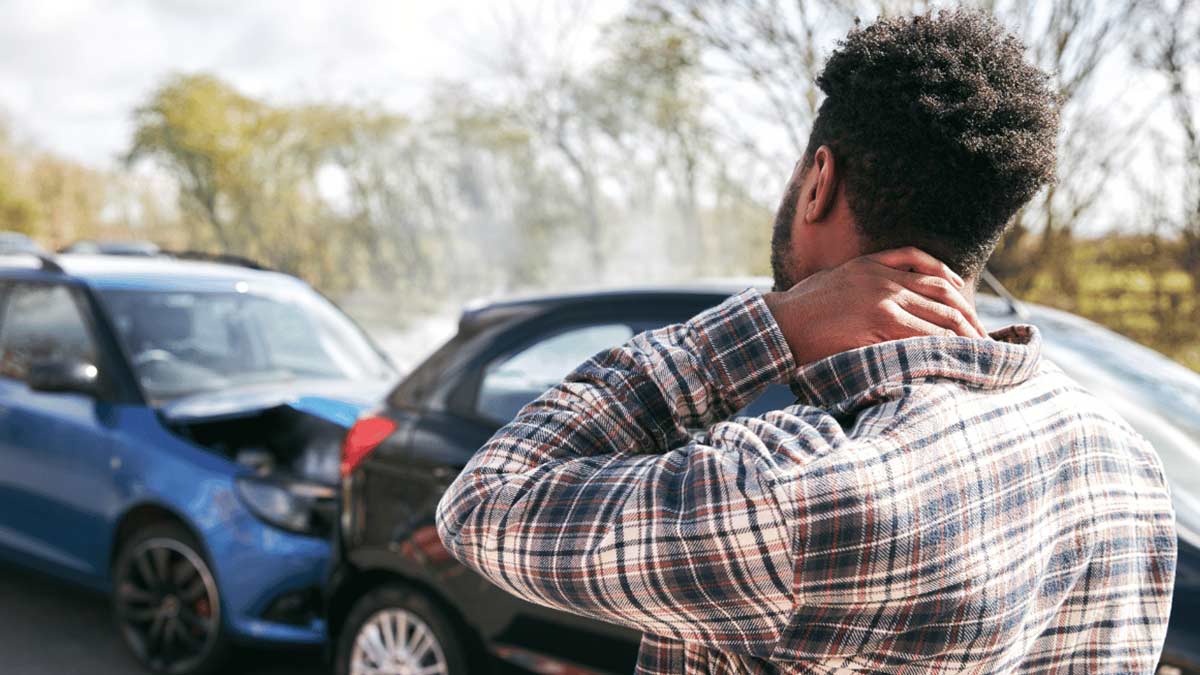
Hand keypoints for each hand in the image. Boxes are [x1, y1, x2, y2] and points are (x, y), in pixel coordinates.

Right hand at [762, 247, 987, 365]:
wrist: (779, 323)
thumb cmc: (800, 309)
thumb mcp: (834, 280)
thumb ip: (863, 280)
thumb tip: (883, 297)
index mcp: (873, 264)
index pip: (929, 269)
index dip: (955, 290)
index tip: (966, 309)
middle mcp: (883, 278)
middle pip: (943, 292)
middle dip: (968, 316)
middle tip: (983, 336)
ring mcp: (883, 299)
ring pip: (938, 314)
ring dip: (963, 334)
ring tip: (978, 350)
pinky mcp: (878, 323)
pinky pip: (922, 333)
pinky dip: (942, 345)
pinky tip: (954, 354)